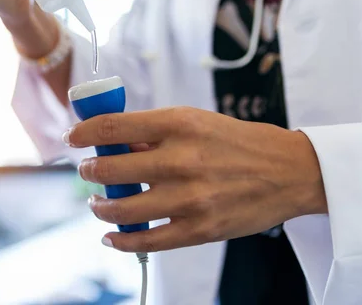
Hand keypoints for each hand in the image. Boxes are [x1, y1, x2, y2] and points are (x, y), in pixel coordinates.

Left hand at [65, 107, 326, 252]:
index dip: (83, 132)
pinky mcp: (199, 229)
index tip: (72, 138)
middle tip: (88, 172)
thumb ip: (154, 133)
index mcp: (179, 124)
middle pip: (110, 168)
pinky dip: (120, 240)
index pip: (114, 126)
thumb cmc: (239, 143)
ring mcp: (189, 198)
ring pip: (121, 209)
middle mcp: (181, 159)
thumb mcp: (197, 121)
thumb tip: (114, 144)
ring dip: (100, 206)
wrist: (289, 172)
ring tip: (98, 203)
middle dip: (89, 171)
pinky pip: (146, 241)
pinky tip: (111, 235)